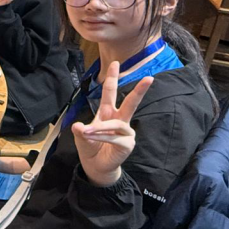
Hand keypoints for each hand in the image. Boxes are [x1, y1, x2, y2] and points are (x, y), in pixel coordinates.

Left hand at [72, 61, 150, 186]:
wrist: (96, 165)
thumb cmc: (90, 147)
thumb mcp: (81, 136)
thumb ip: (80, 130)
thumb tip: (79, 126)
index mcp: (107, 113)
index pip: (111, 93)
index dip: (112, 78)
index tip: (115, 63)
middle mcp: (119, 120)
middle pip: (130, 102)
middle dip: (139, 90)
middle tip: (150, 78)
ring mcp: (126, 132)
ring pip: (115, 124)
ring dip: (99, 128)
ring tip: (87, 132)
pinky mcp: (128, 143)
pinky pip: (114, 137)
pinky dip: (102, 137)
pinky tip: (93, 138)